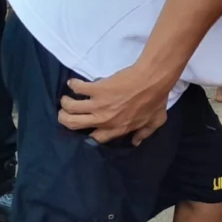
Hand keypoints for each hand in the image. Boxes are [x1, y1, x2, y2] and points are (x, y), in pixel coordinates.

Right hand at [58, 63, 175, 144]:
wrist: (153, 79)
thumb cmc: (156, 99)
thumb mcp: (156, 120)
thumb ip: (144, 133)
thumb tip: (135, 142)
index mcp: (117, 128)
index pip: (95, 139)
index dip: (87, 135)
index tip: (85, 128)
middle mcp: (104, 119)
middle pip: (74, 125)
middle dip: (65, 119)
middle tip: (66, 112)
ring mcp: (98, 105)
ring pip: (70, 108)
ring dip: (65, 103)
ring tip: (66, 98)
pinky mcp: (96, 89)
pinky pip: (77, 88)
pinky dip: (73, 84)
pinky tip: (73, 83)